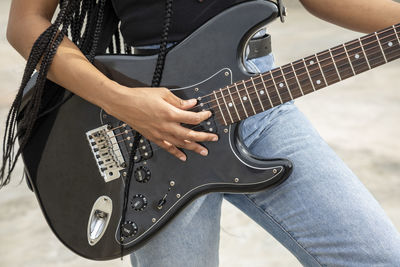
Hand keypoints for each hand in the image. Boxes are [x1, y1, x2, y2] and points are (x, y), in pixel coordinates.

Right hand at [103, 84, 218, 160]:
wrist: (123, 104)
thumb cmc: (140, 97)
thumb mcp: (163, 93)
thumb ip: (179, 101)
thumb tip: (191, 104)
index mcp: (170, 113)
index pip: (193, 118)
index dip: (203, 116)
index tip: (208, 115)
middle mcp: (167, 126)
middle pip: (190, 134)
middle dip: (204, 137)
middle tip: (213, 138)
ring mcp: (160, 133)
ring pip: (181, 143)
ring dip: (194, 147)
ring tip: (204, 151)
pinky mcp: (154, 138)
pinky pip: (168, 148)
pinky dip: (177, 153)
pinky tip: (183, 157)